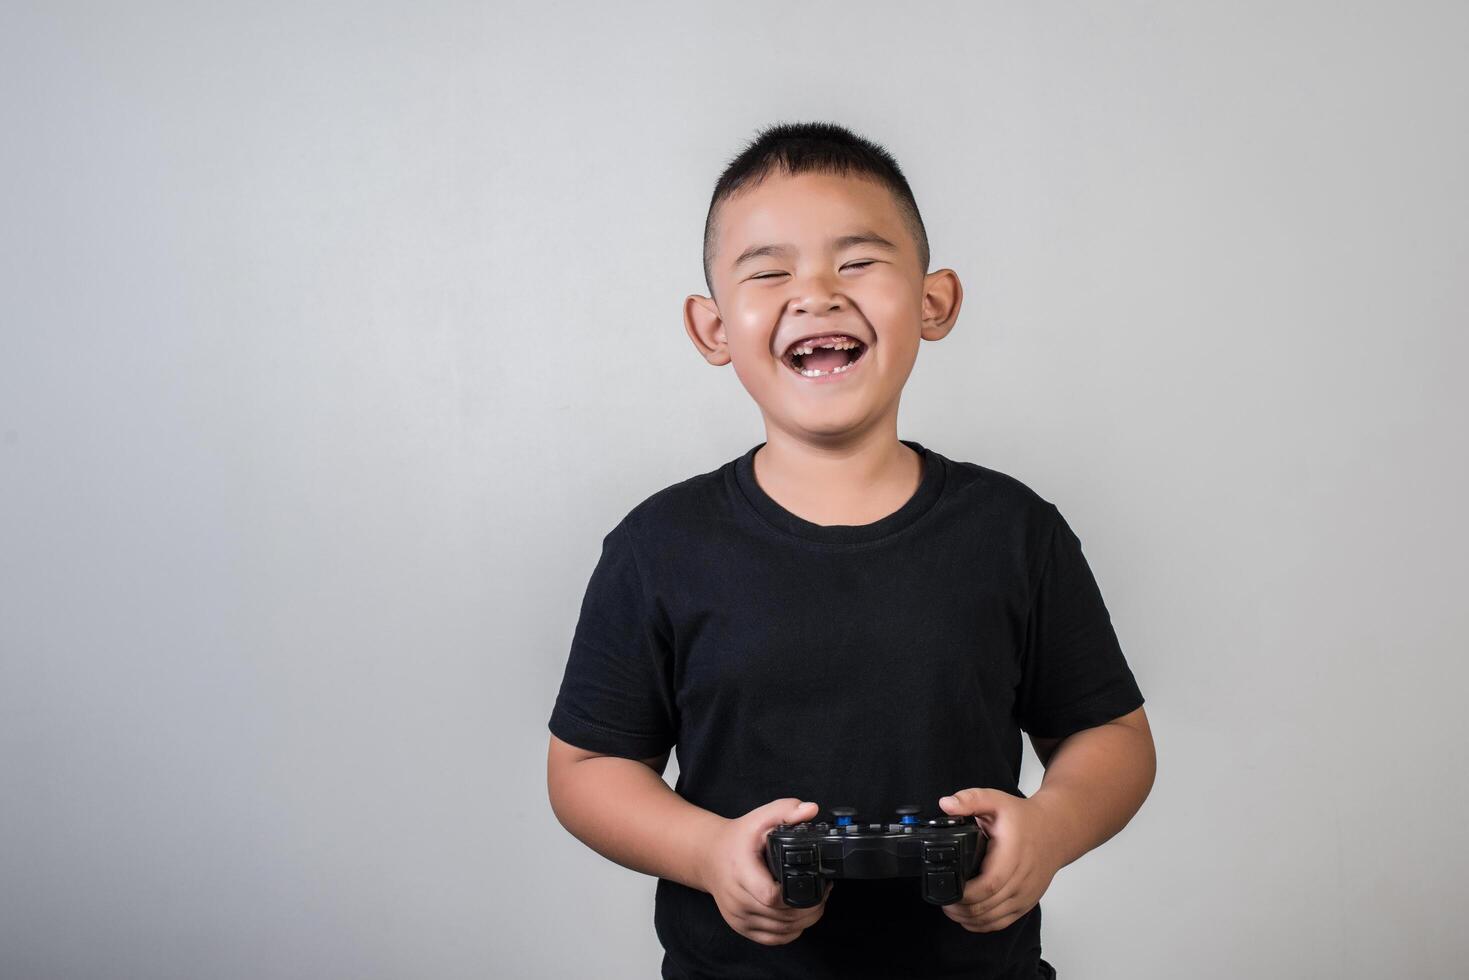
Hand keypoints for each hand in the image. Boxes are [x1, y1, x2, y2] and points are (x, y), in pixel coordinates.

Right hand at [697, 799, 831, 945]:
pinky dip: (791, 932)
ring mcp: (738, 916)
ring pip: (780, 931)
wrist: (709, 856)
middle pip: (781, 917)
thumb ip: (786, 810)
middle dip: (810, 908)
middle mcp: (737, 898)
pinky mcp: (741, 927)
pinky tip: (800, 918)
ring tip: (816, 903)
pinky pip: (772, 939)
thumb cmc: (737, 839)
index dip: (797, 896)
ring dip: (804, 921)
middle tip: (825, 892)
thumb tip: (810, 809)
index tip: (815, 883)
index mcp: (741, 872)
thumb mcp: (760, 817)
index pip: (771, 896)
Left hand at [936, 788, 1064, 932]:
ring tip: (951, 909)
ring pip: (993, 918)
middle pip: (987, 906)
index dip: (965, 894)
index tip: (947, 890)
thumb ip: (970, 800)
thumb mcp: (996, 800)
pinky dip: (983, 924)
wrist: (1056, 832)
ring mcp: (1025, 895)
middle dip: (960, 908)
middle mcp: (1021, 880)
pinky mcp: (1026, 903)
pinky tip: (968, 918)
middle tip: (942, 901)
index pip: (988, 885)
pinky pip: (1003, 922)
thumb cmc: (1025, 819)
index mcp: (1012, 856)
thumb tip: (945, 804)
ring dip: (969, 918)